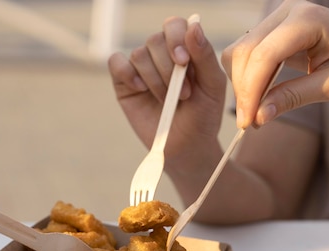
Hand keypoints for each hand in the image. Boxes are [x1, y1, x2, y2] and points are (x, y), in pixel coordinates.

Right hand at [108, 17, 226, 167]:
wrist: (186, 147)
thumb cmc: (203, 116)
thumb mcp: (212, 86)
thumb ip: (205, 56)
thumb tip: (194, 26)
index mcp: (185, 49)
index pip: (175, 26)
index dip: (176, 39)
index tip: (184, 62)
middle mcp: (161, 55)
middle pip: (155, 40)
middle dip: (168, 68)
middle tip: (183, 94)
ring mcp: (141, 68)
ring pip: (139, 54)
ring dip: (155, 79)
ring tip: (167, 100)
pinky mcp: (124, 83)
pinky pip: (116, 62)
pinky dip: (128, 74)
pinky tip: (141, 89)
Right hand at [222, 0, 328, 127]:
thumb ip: (293, 97)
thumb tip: (258, 116)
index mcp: (310, 18)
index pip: (265, 54)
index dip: (251, 90)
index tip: (248, 121)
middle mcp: (289, 10)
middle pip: (245, 51)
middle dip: (243, 90)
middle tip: (249, 123)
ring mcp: (278, 17)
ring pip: (239, 52)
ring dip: (241, 84)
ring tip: (256, 112)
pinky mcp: (272, 29)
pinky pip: (245, 53)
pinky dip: (246, 77)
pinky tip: (259, 96)